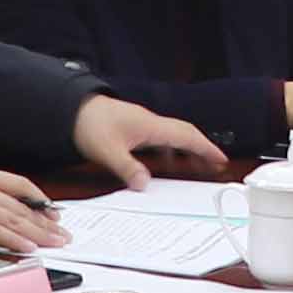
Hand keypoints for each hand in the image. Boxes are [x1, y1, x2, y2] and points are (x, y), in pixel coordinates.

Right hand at [0, 161, 65, 253]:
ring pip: (13, 219)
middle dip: (45, 221)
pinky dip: (13, 240)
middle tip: (64, 234)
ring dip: (37, 233)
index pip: (18, 184)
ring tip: (55, 243)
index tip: (53, 210)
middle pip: (20, 206)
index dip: (39, 198)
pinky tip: (27, 248)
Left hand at [77, 99, 229, 184]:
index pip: (186, 135)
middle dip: (202, 149)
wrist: (71, 108)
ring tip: (197, 166)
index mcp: (150, 126)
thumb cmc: (89, 124)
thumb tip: (145, 184)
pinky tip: (166, 162)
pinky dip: (169, 150)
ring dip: (186, 150)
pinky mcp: (133, 128)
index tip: (221, 158)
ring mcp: (142, 124)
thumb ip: (128, 168)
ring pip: (172, 137)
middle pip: (184, 134)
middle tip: (216, 164)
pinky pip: (159, 139)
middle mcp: (150, 123)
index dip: (206, 148)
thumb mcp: (108, 151)